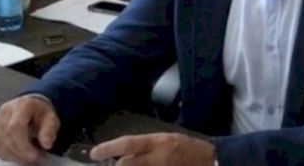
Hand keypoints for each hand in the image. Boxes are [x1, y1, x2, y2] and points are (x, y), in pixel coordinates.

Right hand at [0, 95, 59, 163]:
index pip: (16, 126)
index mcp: (22, 105)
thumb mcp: (51, 118)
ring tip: (29, 157)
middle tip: (36, 158)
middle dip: (22, 153)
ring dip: (15, 156)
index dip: (23, 145)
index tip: (34, 155)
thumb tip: (47, 144)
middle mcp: (6, 111)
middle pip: (7, 138)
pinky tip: (20, 154)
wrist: (32, 108)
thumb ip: (49, 130)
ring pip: (0, 146)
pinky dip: (9, 156)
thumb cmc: (40, 112)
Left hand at [90, 132, 215, 165]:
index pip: (128, 144)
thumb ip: (145, 148)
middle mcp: (158, 157)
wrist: (209, 160)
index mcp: (158, 142)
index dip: (108, 148)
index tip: (94, 153)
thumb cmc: (186, 148)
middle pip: (126, 164)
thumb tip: (122, 155)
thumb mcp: (165, 140)